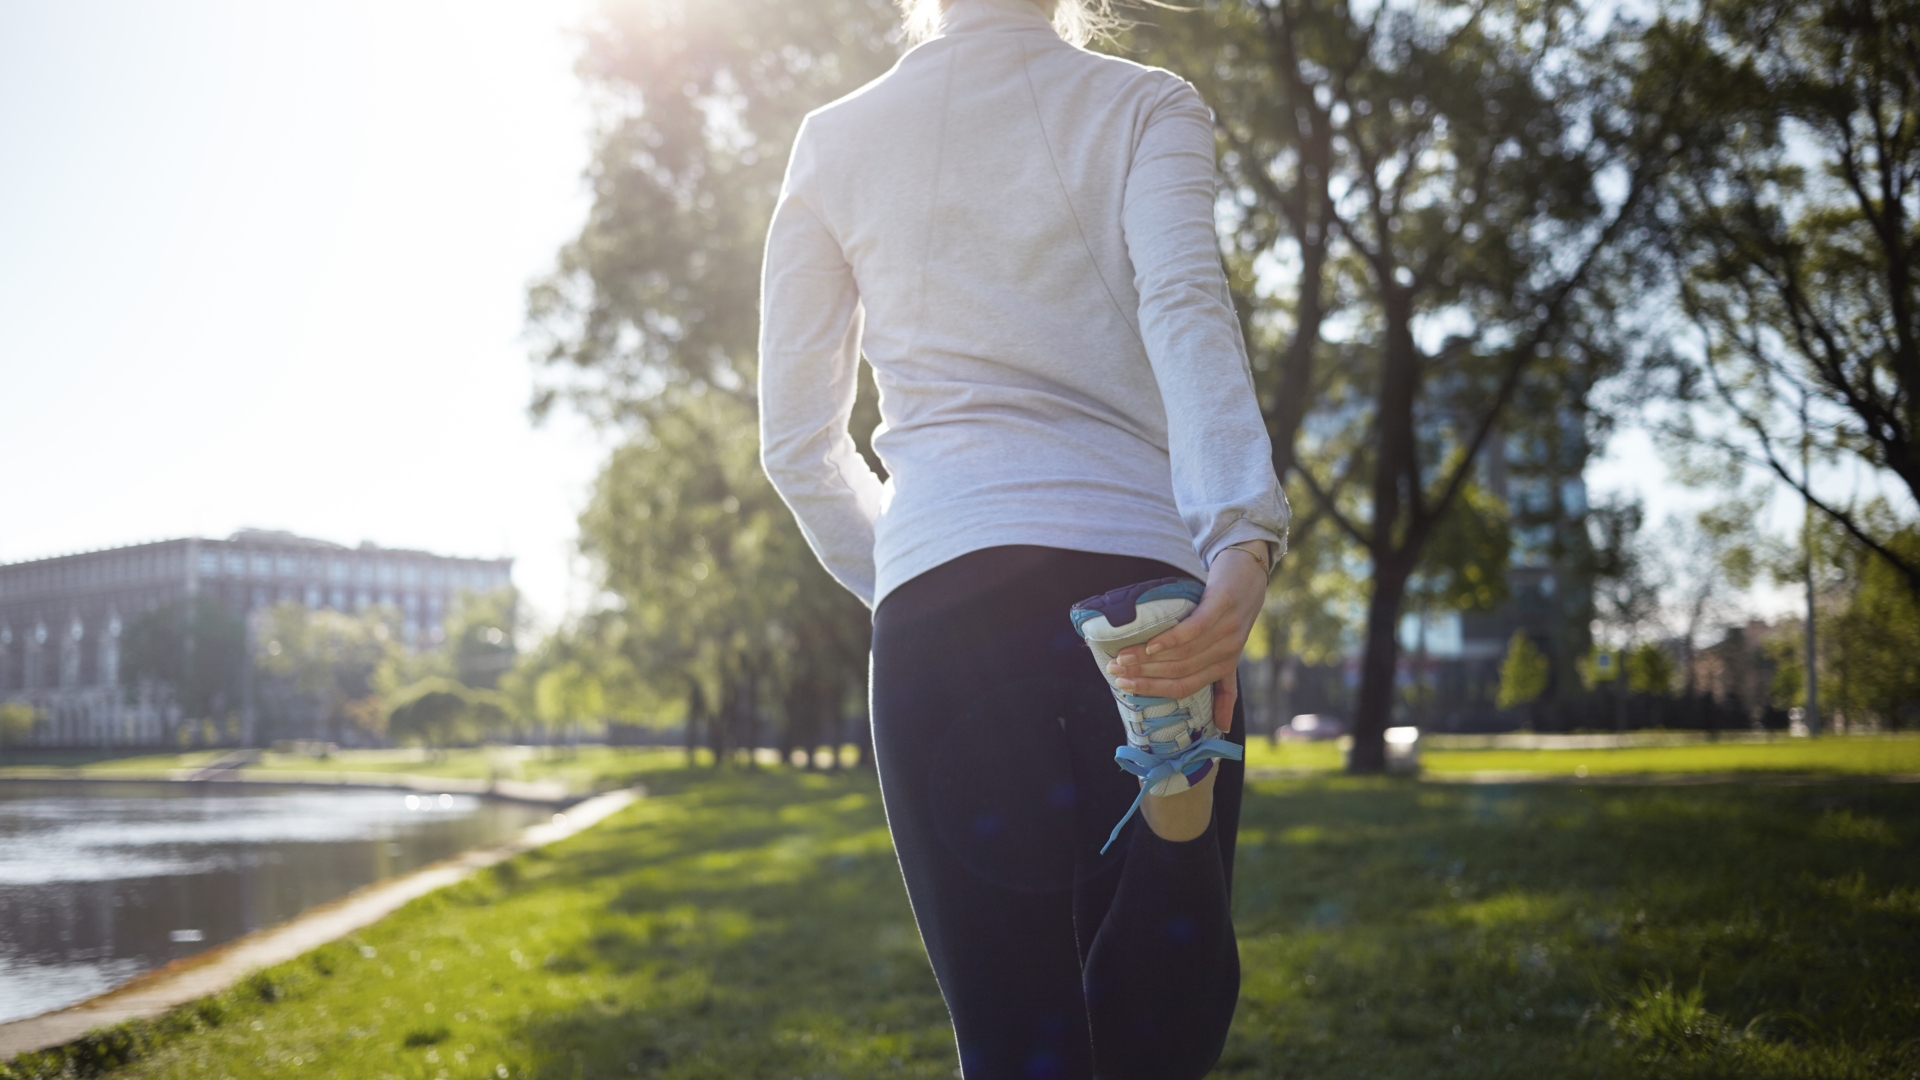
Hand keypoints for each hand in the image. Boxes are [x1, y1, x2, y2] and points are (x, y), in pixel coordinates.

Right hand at [1106, 547, 1267, 731]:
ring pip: (1182, 653)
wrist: (1249, 572)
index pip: (1184, 688)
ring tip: (1123, 657)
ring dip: (1148, 658)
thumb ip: (1225, 688)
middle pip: (1179, 671)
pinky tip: (1151, 643)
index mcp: (1224, 667)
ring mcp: (1227, 629)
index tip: (1123, 687)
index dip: (1151, 690)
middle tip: (1114, 670)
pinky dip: (1170, 639)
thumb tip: (1223, 728)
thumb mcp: (1230, 650)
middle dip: (1142, 675)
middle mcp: (1227, 652)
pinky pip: (1194, 629)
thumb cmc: (1232, 612)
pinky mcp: (1222, 605)